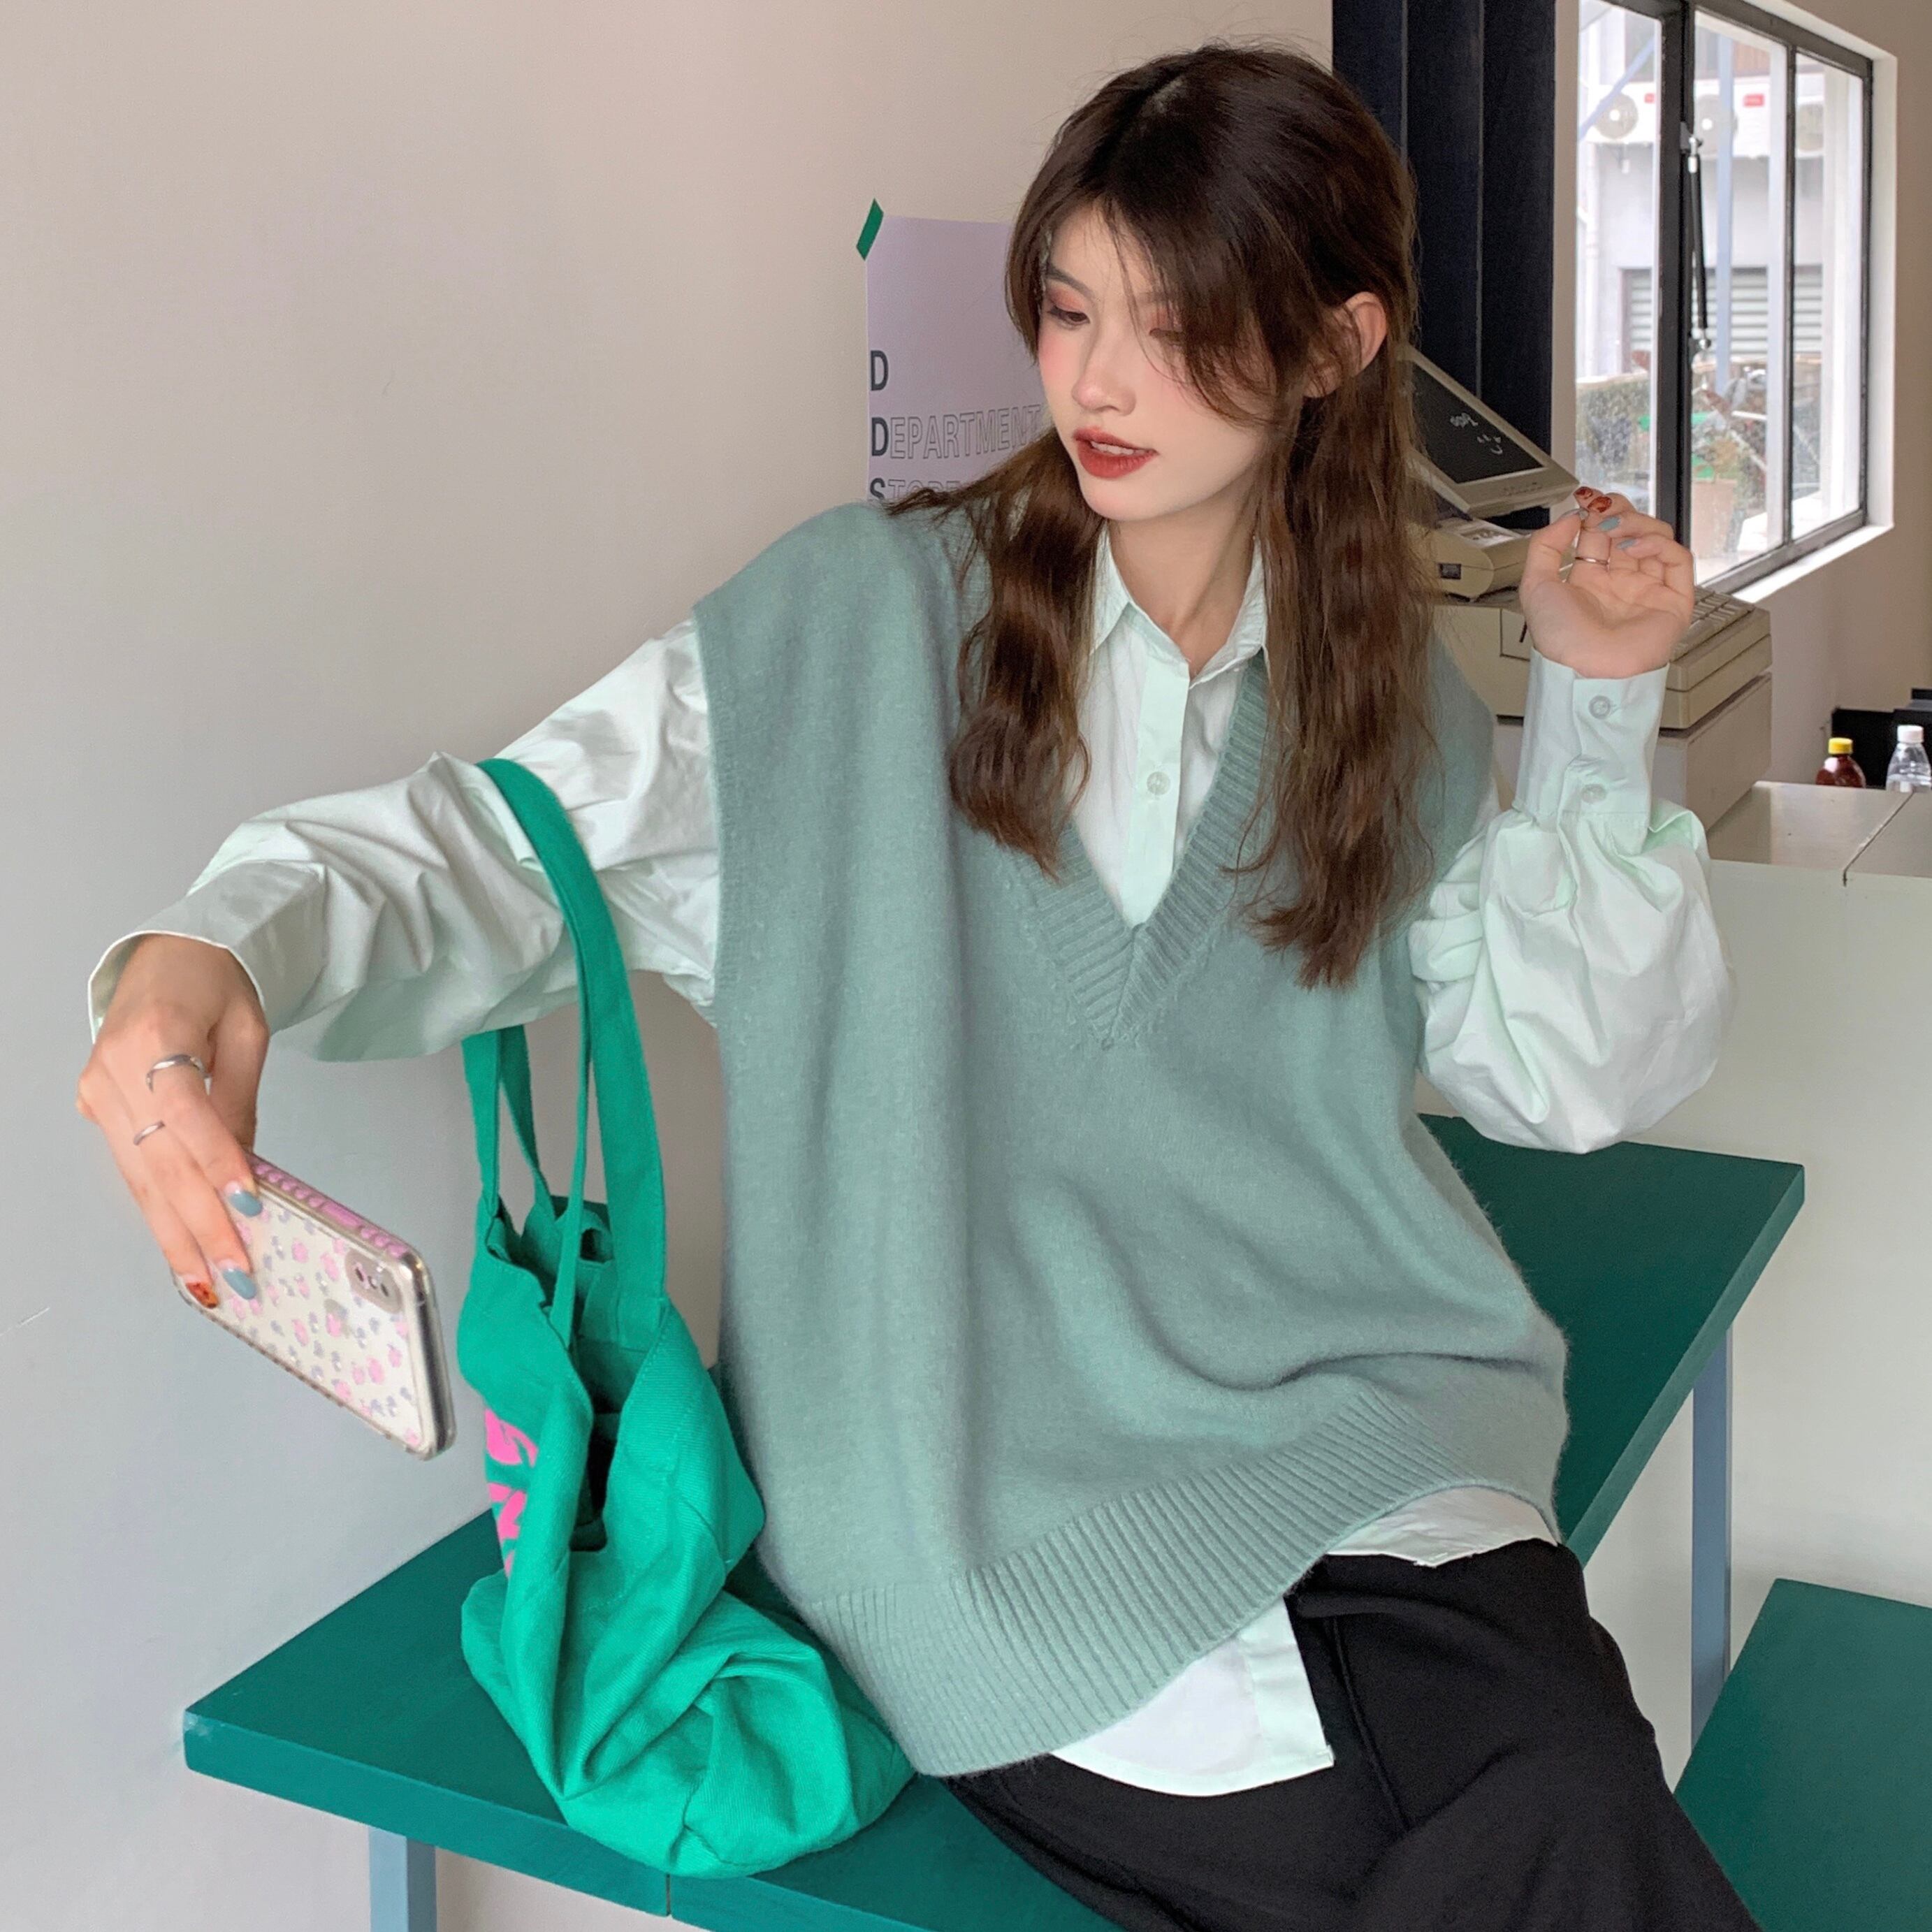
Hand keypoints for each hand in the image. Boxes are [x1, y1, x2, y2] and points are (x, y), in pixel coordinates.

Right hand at [76, 934, 271, 1302]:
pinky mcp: (97, 1108)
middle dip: (200, 1222)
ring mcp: (98, 1092)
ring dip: (176, 1234)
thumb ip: (239, 1098)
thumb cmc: (215, 985)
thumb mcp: (247, 1030)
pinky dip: (158, 1212)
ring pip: (139, 1177)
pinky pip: (131, 1169)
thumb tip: (244, 1170)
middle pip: (159, 1159)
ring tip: (207, 1282)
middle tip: (234, 1271)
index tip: (248, 1208)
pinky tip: (180, 1249)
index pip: (187, 1114)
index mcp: (154, 1034)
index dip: (218, 1164)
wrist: (168, 956)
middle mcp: (112, 1069)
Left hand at [1517, 485, 1695, 679]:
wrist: (1585, 667)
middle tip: (1603, 509)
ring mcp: (1648, 589)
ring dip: (1638, 524)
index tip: (1587, 500)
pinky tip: (1636, 546)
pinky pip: (1678, 559)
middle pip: (1630, 531)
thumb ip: (1545, 546)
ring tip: (1617, 530)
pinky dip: (1660, 543)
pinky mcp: (1672, 600)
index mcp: (1590, 580)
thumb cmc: (1560, 638)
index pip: (1601, 534)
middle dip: (1618, 511)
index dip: (1596, 513)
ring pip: (1657, 538)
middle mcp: (1620, 582)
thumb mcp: (1535, 585)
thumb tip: (1570, 517)